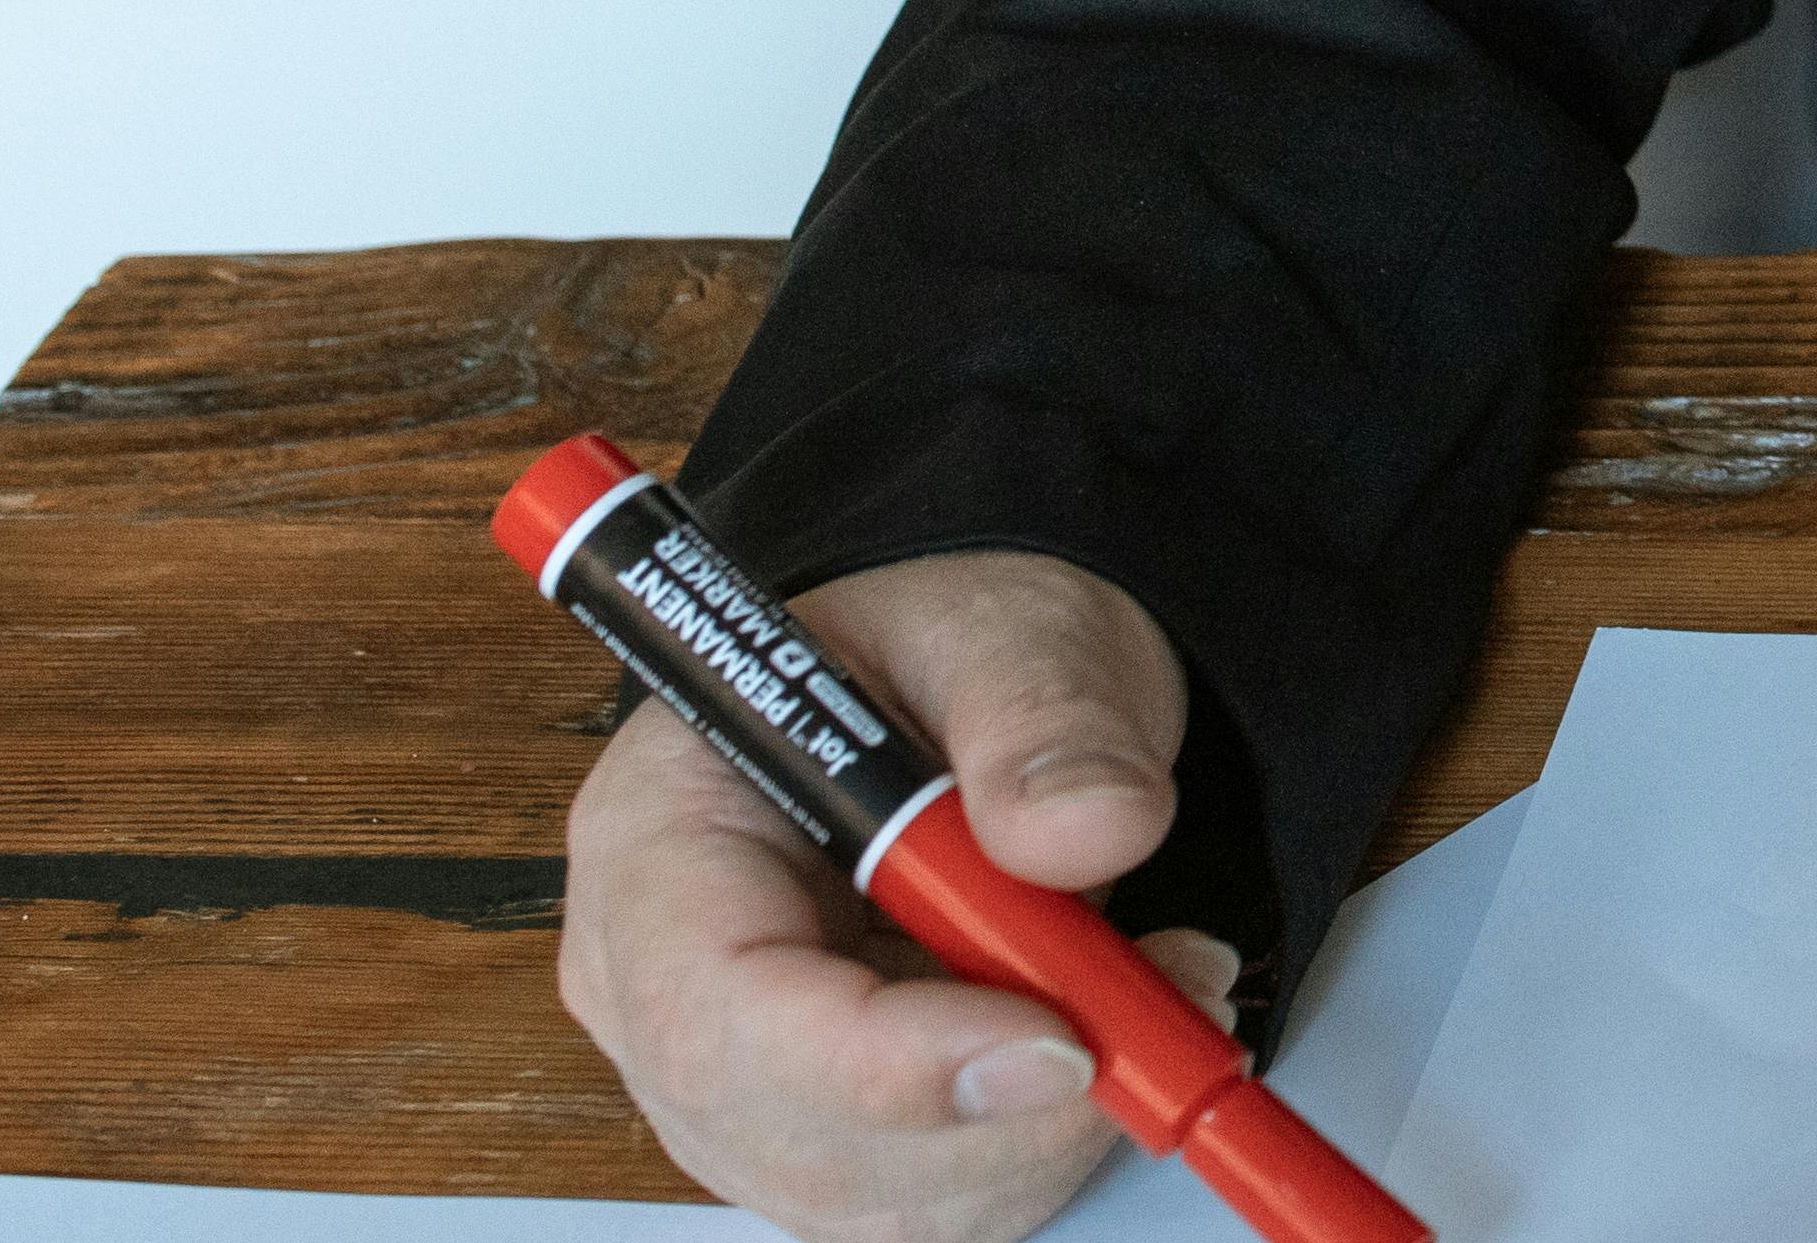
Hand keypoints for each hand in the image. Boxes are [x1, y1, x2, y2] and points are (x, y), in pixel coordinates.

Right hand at [553, 546, 1236, 1242]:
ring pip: (866, 1200)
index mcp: (657, 836)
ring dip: (1034, 1136)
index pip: (719, 1013)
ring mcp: (727, 1076)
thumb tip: (1093, 828)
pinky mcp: (816, 1129)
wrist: (980, 695)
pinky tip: (1106, 1041)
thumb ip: (1048, 721)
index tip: (1057, 1042)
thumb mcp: (1016, 632)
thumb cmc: (958, 658)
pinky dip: (1035, 1152)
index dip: (884, 1064)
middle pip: (786, 1138)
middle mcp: (657, 982)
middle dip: (992, 1114)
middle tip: (1159, 1007)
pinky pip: (921, 1203)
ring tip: (1155, 993)